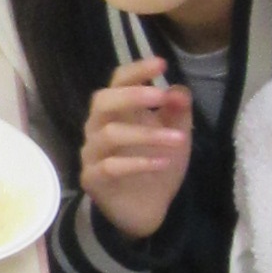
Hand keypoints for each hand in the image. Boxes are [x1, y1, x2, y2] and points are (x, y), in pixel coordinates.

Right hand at [78, 55, 194, 239]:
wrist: (146, 209)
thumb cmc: (156, 164)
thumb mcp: (175, 135)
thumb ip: (178, 111)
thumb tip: (179, 89)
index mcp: (116, 110)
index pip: (118, 81)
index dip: (137, 71)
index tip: (161, 63)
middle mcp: (98, 127)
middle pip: (103, 101)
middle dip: (132, 95)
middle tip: (161, 96)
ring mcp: (92, 154)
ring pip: (110, 134)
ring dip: (147, 134)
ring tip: (178, 140)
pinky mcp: (93, 179)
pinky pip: (110, 167)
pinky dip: (139, 163)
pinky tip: (163, 163)